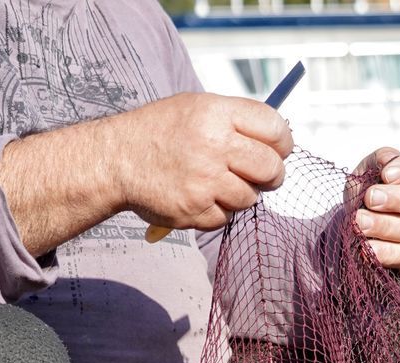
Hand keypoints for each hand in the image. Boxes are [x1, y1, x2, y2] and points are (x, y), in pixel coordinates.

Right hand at [115, 93, 293, 231]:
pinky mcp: (195, 209)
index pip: (274, 128)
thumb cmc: (159, 132)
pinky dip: (218, 211)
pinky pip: (226, 217)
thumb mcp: (195, 108)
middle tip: (263, 176)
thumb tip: (276, 140)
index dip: (283, 143)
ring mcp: (204, 180)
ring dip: (242, 195)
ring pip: (250, 198)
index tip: (280, 150)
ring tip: (219, 184)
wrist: (117, 159)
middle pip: (270, 168)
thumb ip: (235, 121)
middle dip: (273, 175)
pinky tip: (200, 197)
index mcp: (216, 113)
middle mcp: (213, 144)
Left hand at [353, 144, 399, 275]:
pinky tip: (369, 248)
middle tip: (371, 198)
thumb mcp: (369, 173)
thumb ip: (376, 162)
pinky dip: (387, 252)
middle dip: (398, 199)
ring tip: (361, 223)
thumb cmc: (375, 194)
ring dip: (386, 226)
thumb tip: (386, 159)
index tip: (386, 174)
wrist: (370, 229)